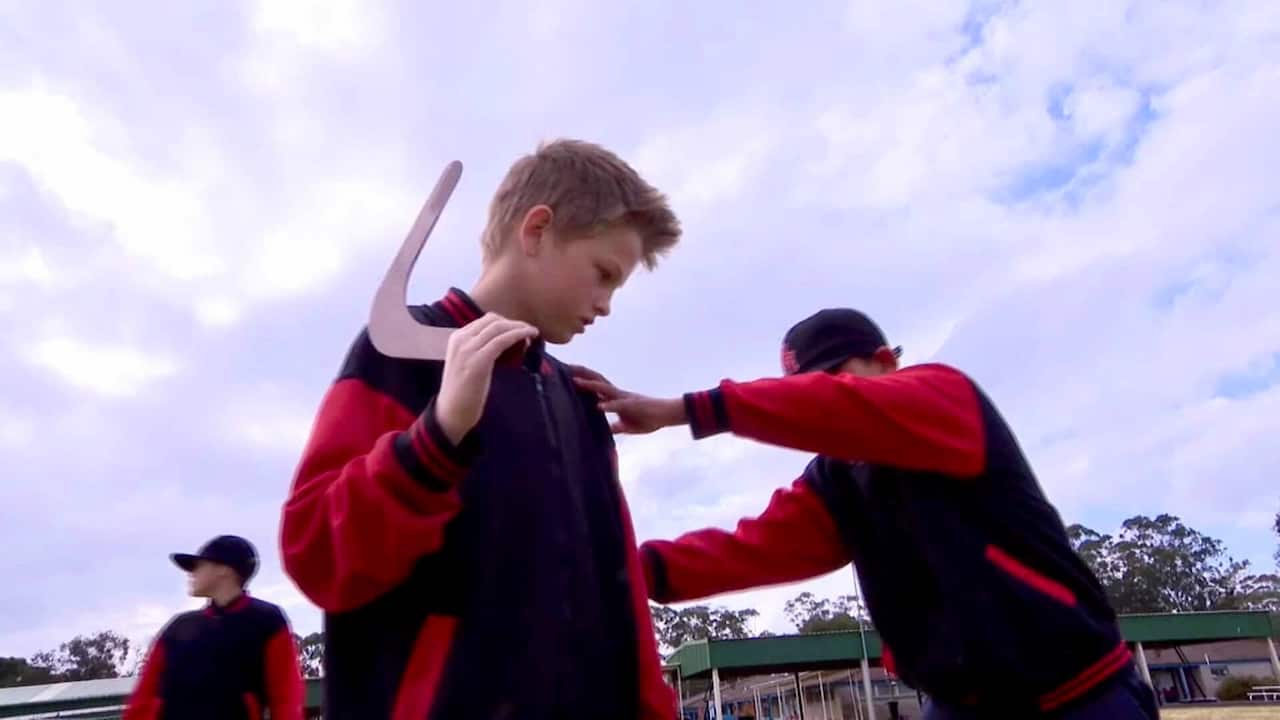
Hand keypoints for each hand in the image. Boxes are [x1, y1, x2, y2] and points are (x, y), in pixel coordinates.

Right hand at [435, 313, 538, 443]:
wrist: (450, 413)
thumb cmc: (463, 392)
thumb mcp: (468, 363)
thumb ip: (480, 350)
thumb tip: (506, 342)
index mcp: (457, 337)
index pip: (486, 320)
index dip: (507, 322)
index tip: (520, 330)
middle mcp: (461, 339)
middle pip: (493, 320)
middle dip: (514, 323)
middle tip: (529, 332)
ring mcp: (468, 349)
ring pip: (499, 328)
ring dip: (519, 328)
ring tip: (533, 333)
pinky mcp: (478, 361)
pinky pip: (502, 341)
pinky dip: (518, 335)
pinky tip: (529, 337)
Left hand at [570, 365, 684, 434]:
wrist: (667, 414)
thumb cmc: (648, 419)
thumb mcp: (627, 426)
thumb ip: (615, 427)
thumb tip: (604, 431)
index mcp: (615, 398)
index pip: (595, 386)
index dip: (582, 379)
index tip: (566, 374)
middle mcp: (618, 394)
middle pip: (597, 380)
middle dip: (581, 374)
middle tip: (565, 368)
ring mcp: (625, 398)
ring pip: (605, 388)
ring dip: (590, 385)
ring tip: (576, 381)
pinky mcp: (634, 405)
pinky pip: (620, 405)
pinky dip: (609, 405)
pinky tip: (598, 406)